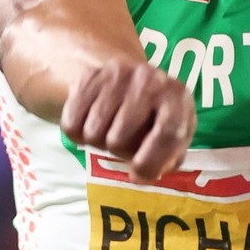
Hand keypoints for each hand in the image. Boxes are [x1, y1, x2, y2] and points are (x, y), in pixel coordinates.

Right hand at [59, 60, 196, 181]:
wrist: (132, 79)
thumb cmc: (158, 118)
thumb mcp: (176, 135)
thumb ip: (168, 159)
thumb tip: (141, 173)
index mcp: (177, 97)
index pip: (167, 134)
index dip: (151, 162)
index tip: (137, 174)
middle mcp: (150, 80)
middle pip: (120, 139)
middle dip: (120, 151)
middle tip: (126, 141)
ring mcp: (118, 75)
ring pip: (94, 133)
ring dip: (99, 141)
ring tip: (112, 128)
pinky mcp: (90, 76)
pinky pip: (72, 124)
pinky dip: (79, 133)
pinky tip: (93, 120)